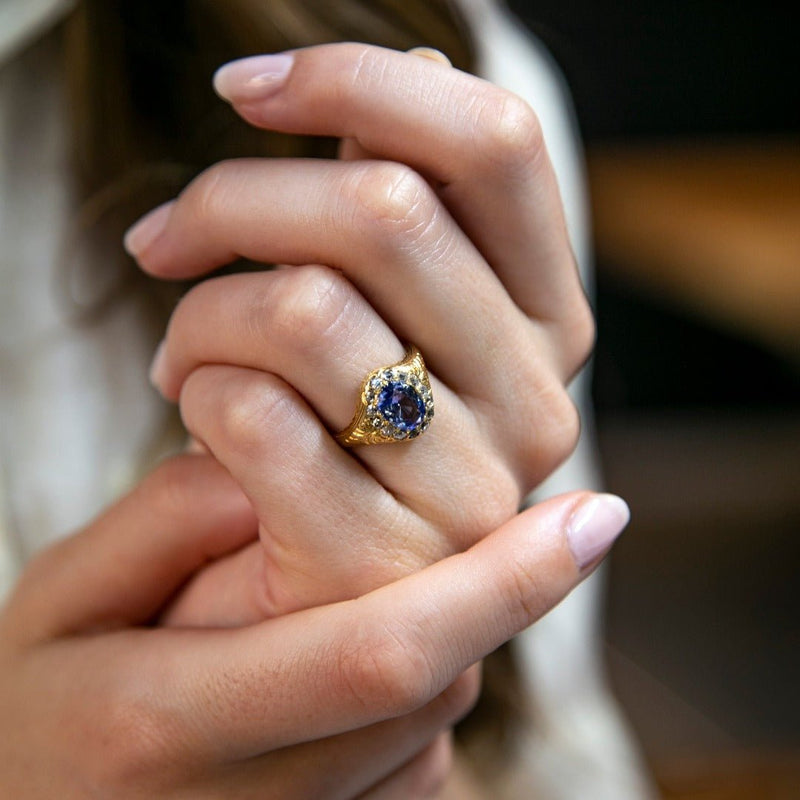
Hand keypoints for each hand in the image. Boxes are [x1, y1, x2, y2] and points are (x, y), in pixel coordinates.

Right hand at [0, 455, 626, 797]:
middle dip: (465, 581)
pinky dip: (407, 671)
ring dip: (425, 622)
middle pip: (433, 668)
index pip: (383, 647)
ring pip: (439, 698)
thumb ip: (167, 522)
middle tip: (421, 518)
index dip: (501, 581)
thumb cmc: (31, 711)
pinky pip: (419, 735)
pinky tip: (329, 647)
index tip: (595, 514)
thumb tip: (284, 468)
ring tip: (313, 598)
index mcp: (165, 725)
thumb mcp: (61, 599)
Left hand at [124, 44, 594, 621]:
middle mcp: (535, 403)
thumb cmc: (352, 430)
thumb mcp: (405, 315)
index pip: (496, 145)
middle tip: (168, 238)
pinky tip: (196, 408)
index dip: (362, 81)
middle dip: (233, 198)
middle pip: (382, 210)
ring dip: (199, 312)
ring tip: (181, 350)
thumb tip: (419, 61)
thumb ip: (418, 202)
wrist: (328, 595)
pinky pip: (253, 414)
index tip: (247, 89)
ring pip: (302, 308)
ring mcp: (467, 492)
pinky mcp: (375, 564)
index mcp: (552, 322)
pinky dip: (196, 388)